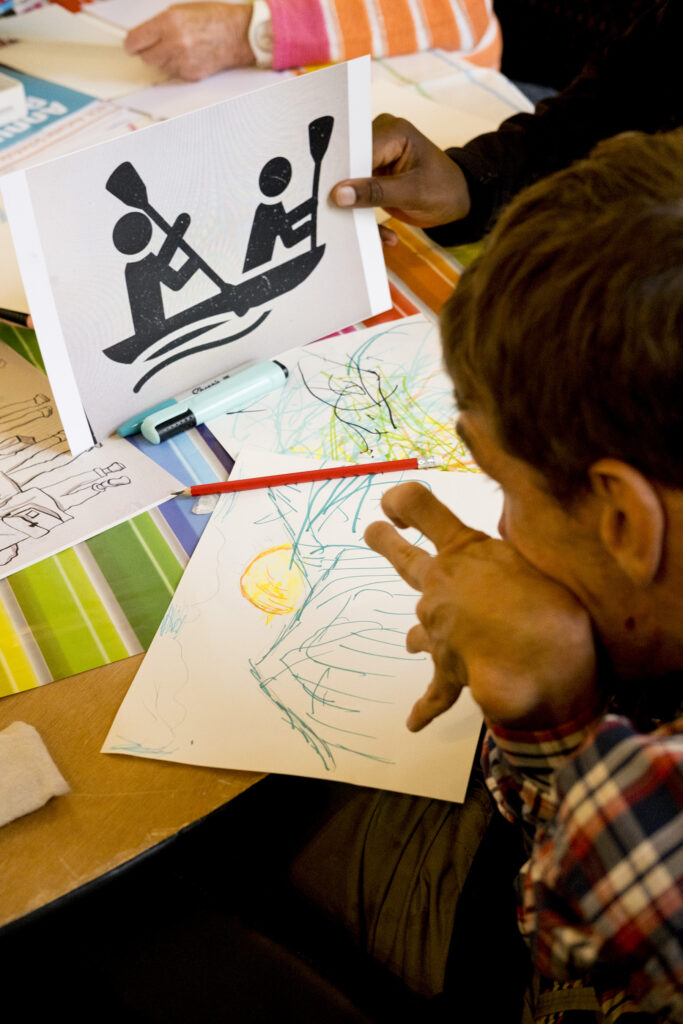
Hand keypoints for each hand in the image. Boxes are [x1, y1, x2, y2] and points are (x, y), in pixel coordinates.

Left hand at [125, 3, 253, 81]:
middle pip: (146, 58)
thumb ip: (159, 25)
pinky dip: (178, 67)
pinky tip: (189, 56)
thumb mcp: (181, 11)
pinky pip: (175, 74)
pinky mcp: (191, 74)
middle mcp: (174, 43)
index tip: (131, 45)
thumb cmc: (213, 19)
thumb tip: (142, 37)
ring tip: (179, 48)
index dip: (131, 43)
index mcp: (169, 22)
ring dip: (164, 60)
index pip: (135, 41)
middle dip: (148, 51)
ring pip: (160, 67)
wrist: (237, 34)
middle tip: (157, 45)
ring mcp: (183, 61)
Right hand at [331, 114, 470, 229]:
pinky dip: (367, 216)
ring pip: (351, 183)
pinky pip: (359, 193)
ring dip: (359, 212)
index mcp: (392, 131)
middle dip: (348, 197)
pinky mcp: (373, 174)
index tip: (330, 200)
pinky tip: (386, 236)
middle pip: (348, 166)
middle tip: (345, 223)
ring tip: (380, 237)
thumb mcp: (412, 194)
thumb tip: (338, 194)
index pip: (355, 150)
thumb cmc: (444, 191)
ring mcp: (375, 156)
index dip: (340, 175)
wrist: (459, 200)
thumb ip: (375, 193)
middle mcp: (380, 137)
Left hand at [364, 483, 598, 732]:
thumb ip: (513, 549)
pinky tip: (414, 723)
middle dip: (387, 542)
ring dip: (420, 633)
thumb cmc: (553, 603)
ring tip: (412, 640)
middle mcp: (441, 585)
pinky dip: (424, 709)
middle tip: (374, 532)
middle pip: (405, 558)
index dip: (402, 502)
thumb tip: (510, 540)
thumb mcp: (535, 556)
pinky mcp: (448, 671)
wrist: (543, 662)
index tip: (394, 505)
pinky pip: (433, 694)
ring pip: (418, 629)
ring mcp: (438, 629)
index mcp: (464, 551)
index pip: (420, 508)